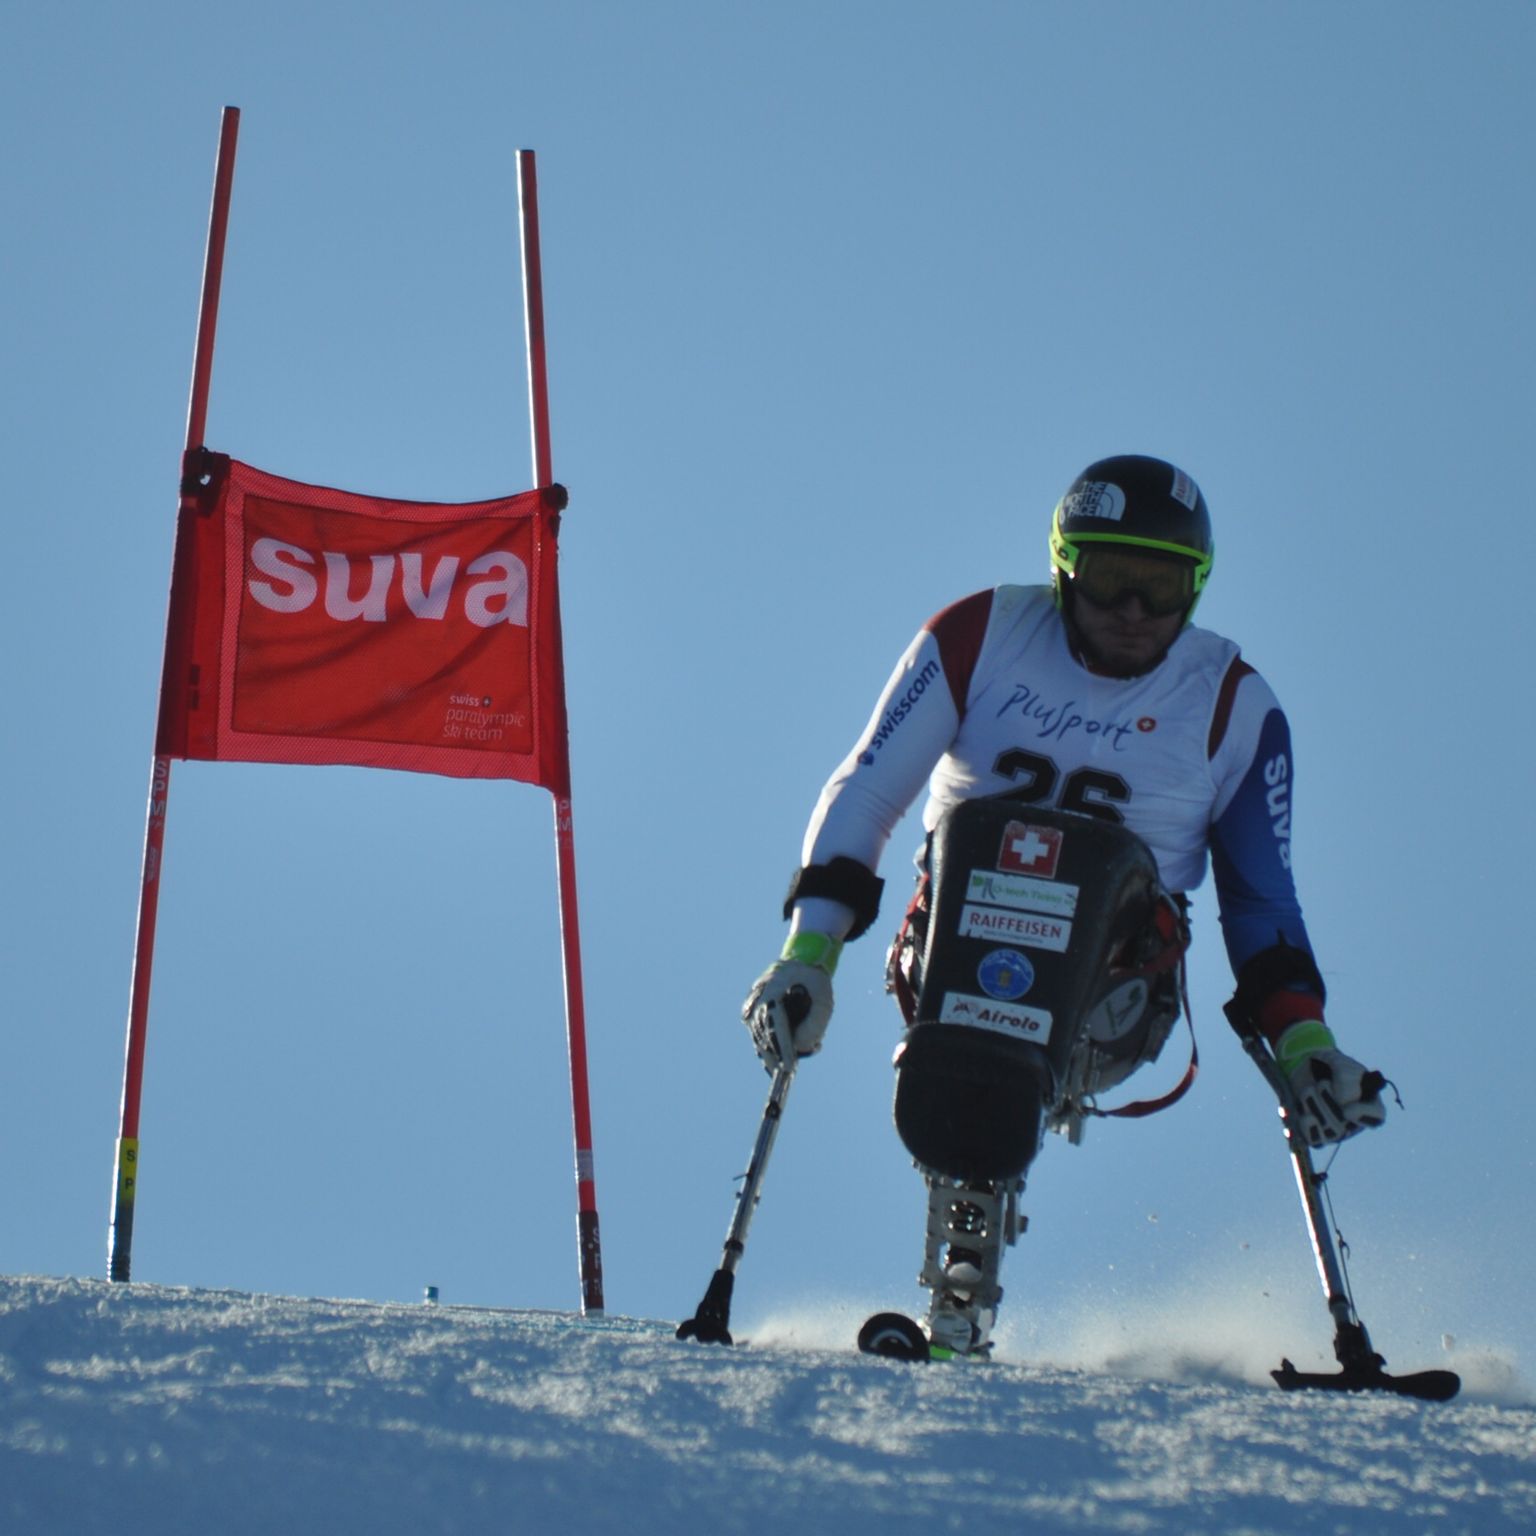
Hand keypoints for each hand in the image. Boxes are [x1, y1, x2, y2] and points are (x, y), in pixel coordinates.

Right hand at [741, 932, 841, 1072]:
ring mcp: (750, 1009)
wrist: (797, 964)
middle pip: (766, 1038)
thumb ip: (815, 1025)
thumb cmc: (813, 981)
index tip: (790, 1067)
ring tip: (808, 1047)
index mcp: (773, 990)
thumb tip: (800, 1049)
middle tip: (795, 1069)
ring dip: (780, 1052)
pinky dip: (774, 1049)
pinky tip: (789, 1055)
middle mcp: (756, 1000)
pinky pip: (760, 1040)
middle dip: (782, 1055)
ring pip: (761, 1042)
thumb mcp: (824, 1000)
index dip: (782, 1047)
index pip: (775, 1024)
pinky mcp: (749, 1017)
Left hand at [1277, 1021, 1386, 1146]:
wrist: (1304, 1066)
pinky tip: (1305, 1117)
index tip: (1348, 1109)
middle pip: (1346, 1125)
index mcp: (1369, 1103)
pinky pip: (1315, 1140)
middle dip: (1329, 1102)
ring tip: (1310, 1089)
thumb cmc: (1329, 1065)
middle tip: (1322, 1083)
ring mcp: (1337, 1130)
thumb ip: (1348, 1079)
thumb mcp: (1341, 1065)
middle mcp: (1355, 1121)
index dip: (1363, 1116)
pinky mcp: (1318, 1133)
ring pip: (1330, 1132)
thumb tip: (1344, 1102)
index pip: (1375, 1117)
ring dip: (1316, 1108)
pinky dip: (1309, 1128)